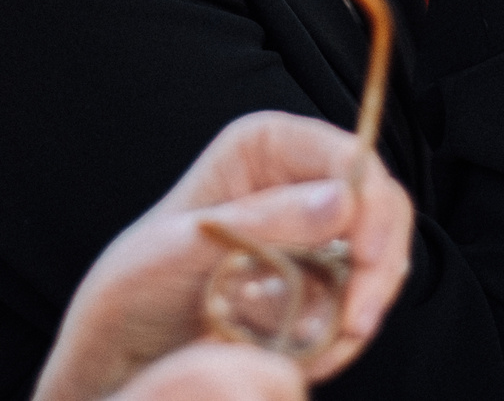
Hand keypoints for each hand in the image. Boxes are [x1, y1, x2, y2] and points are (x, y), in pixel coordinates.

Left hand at [31, 111, 415, 400]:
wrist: (124, 353)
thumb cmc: (137, 283)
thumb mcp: (186, 249)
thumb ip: (264, 221)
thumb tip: (342, 200)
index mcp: (265, 147)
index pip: (348, 156)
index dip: (372, 202)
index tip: (367, 257)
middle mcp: (298, 183)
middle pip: (379, 211)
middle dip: (374, 271)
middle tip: (353, 324)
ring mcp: (314, 239)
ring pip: (376, 266)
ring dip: (352, 313)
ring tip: (306, 349)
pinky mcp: (318, 288)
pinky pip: (356, 308)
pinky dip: (339, 337)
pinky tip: (305, 355)